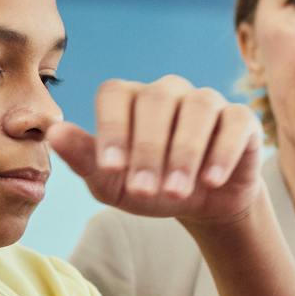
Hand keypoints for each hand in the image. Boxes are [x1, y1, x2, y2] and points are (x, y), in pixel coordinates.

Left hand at [48, 77, 262, 224]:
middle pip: (156, 101)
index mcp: (130, 99)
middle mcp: (168, 91)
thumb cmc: (150, 187)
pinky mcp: (240, 119)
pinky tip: (210, 180)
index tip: (109, 167)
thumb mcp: (113, 184)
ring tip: (176, 192)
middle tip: (143, 191)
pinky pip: (234, 122)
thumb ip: (85, 159)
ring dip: (184, 153)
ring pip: (197, 108)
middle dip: (148, 150)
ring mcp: (207, 100)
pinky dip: (221, 152)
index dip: (111, 128)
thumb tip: (53, 133)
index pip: (115, 95)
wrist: (202, 204)